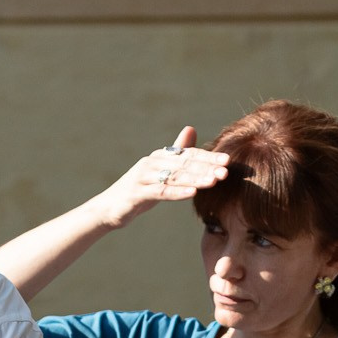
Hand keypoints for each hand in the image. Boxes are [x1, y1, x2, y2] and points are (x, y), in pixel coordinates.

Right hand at [90, 126, 229, 230]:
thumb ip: (177, 153)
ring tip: (214, 181)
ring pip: (174, 177)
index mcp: (159, 157)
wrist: (109, 208)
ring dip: (196, 179)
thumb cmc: (139, 190)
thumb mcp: (160, 171)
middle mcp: (151, 163)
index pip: (188, 155)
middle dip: (206, 167)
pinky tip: (193, 193)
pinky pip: (161, 192)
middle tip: (226, 170)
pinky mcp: (137, 193)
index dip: (208, 157)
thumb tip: (191, 128)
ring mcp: (143, 177)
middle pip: (183, 164)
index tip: (228, 160)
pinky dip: (177, 192)